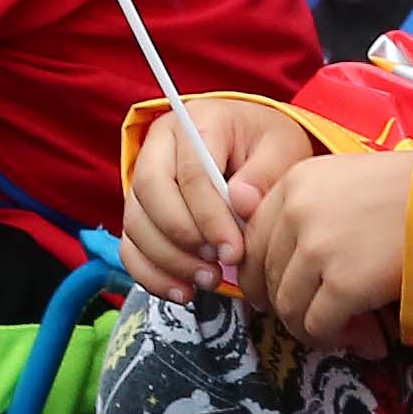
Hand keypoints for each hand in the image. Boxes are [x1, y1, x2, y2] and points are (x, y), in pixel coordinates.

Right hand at [117, 95, 316, 299]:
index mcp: (196, 122)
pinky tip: (183, 292)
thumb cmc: (266, 146)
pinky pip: (130, 246)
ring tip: (208, 280)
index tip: (234, 251)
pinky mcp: (140, 212)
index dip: (209, 216)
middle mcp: (159, 146)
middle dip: (183, 237)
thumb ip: (266, 173)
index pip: (191, 172)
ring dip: (169, 260)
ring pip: (136, 223)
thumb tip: (241, 202)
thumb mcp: (282, 148)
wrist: (251, 145)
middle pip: (151, 193)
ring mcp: (142, 179)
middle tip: (217, 266)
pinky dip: (151, 274)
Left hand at [247, 145, 412, 350]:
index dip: (261, 276)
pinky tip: (363, 338)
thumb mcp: (345, 181)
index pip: (252, 240)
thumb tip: (284, 269)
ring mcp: (317, 249)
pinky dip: (335, 338)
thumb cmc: (409, 189)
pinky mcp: (343, 283)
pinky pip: (317, 325)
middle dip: (289, 306)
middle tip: (316, 320)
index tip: (278, 294)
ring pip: (288, 307)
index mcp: (293, 183)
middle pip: (267, 277)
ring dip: (312, 327)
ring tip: (347, 331)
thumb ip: (309, 211)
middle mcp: (296, 213)